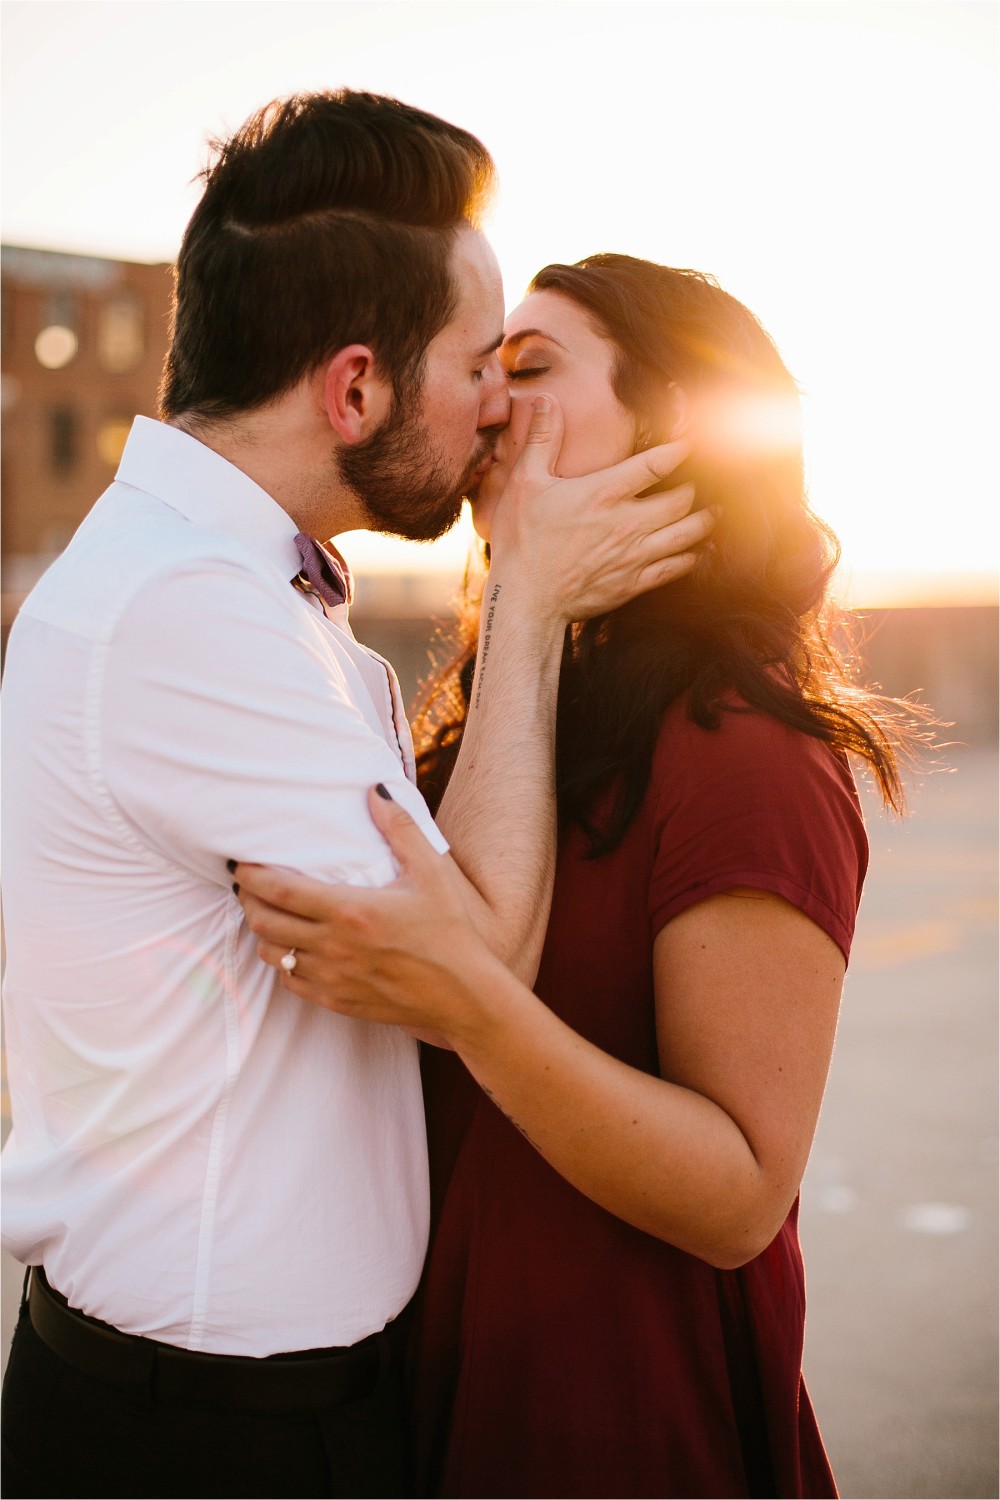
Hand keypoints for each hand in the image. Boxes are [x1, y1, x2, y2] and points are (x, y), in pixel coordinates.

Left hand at [235, 787, 500, 1042]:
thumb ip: (400, 829)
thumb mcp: (430, 873)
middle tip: (249, 884)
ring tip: (270, 913)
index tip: (243, 863)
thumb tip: (376, 790)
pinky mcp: (337, 1001)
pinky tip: (295, 948)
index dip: (252, 876)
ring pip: (273, 954)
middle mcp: (333, 946)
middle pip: (265, 921)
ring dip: (264, 931)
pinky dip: (284, 962)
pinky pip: (292, 981)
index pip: (280, 890)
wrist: (463, 994)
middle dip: (249, 900)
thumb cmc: (449, 932)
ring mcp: (332, 977)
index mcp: (351, 911)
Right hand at [488, 395, 711, 623]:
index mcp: (604, 493)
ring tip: (711, 512)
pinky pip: (676, 568)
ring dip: (704, 521)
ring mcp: (634, 556)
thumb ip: (541, 440)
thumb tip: (545, 400)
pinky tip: (694, 550)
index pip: (656, 464)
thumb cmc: (522, 540)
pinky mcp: (634, 583)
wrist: (525, 599)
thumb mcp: (524, 483)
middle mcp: (627, 523)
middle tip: (699, 482)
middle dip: (695, 488)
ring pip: (688, 535)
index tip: (692, 443)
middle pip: (682, 500)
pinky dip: (691, 557)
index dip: (681, 450)